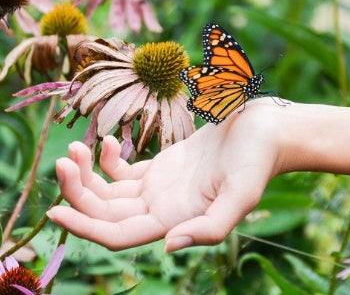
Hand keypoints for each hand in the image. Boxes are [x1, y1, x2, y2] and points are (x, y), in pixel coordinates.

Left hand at [46, 100, 279, 251]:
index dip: (85, 228)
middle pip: (105, 214)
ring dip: (86, 176)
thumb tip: (168, 247)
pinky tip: (106, 142)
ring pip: (109, 193)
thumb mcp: (241, 194)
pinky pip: (123, 172)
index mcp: (176, 220)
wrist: (267, 130)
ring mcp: (161, 187)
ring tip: (74, 150)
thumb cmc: (258, 159)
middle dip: (78, 193)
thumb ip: (211, 228)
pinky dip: (107, 160)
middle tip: (63, 161)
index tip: (55, 211)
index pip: (118, 235)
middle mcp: (163, 209)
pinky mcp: (163, 165)